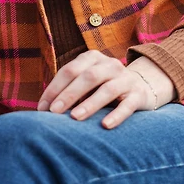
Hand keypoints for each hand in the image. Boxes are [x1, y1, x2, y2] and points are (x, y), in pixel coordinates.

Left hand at [37, 52, 175, 129]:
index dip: (54, 88)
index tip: (42, 108)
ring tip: (75, 118)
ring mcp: (126, 78)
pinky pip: (128, 105)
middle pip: (87, 77)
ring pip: (107, 90)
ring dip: (90, 104)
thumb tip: (43, 109)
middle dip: (69, 94)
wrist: (141, 86)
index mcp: (92, 58)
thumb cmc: (102, 87)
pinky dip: (117, 115)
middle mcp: (109, 64)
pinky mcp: (138, 95)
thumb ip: (69, 90)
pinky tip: (105, 126)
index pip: (69, 70)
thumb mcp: (86, 83)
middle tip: (54, 112)